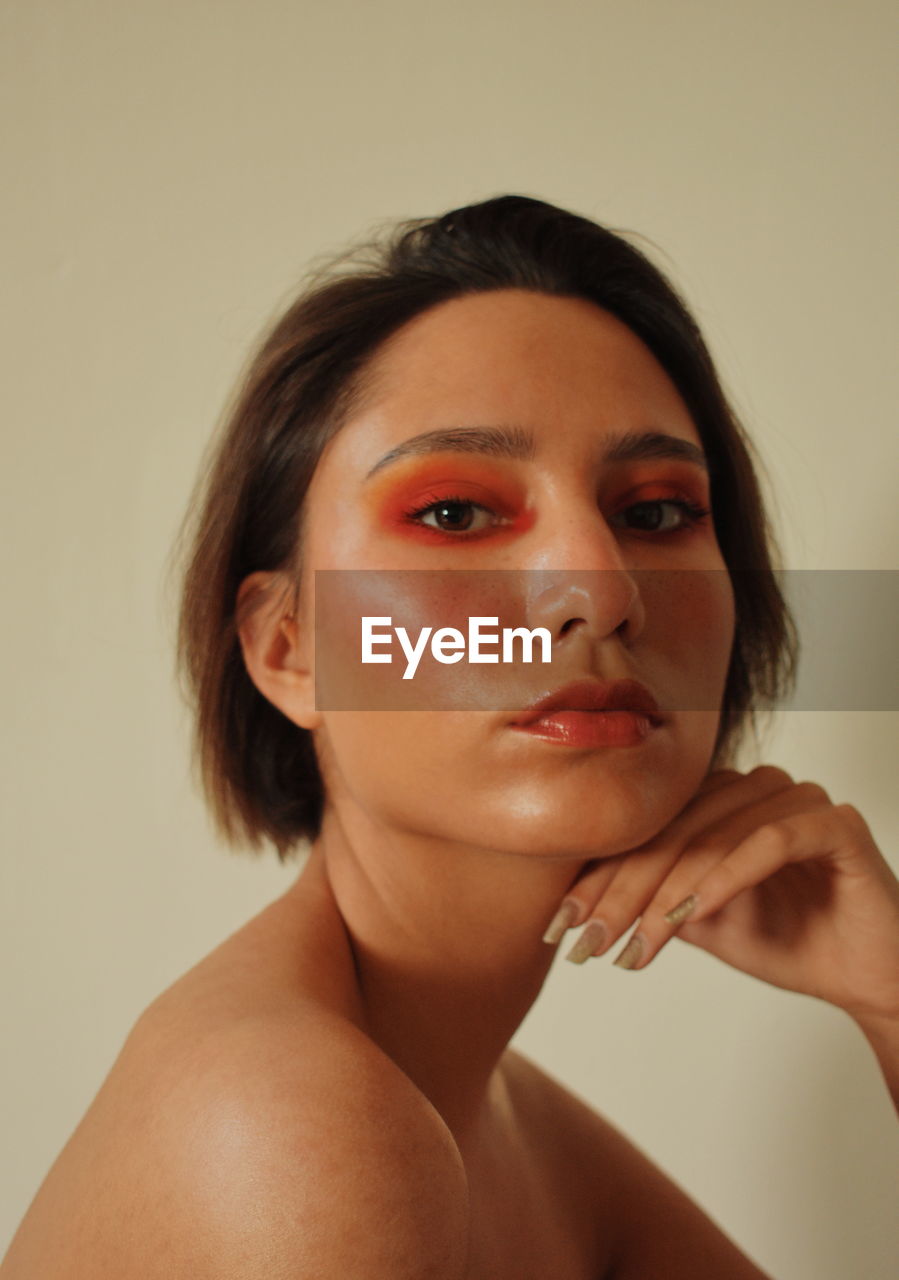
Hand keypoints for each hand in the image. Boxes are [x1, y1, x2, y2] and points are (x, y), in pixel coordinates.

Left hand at [548, 766, 898, 1022]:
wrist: (865, 976)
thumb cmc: (787, 940)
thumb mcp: (698, 922)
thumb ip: (648, 900)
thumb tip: (573, 907)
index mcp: (718, 799)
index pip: (646, 830)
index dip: (598, 877)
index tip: (558, 926)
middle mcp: (754, 786)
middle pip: (671, 832)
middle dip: (621, 892)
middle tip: (587, 943)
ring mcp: (797, 798)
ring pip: (713, 837)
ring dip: (667, 893)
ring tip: (634, 944)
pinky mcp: (835, 823)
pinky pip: (769, 842)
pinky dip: (726, 878)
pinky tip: (691, 916)